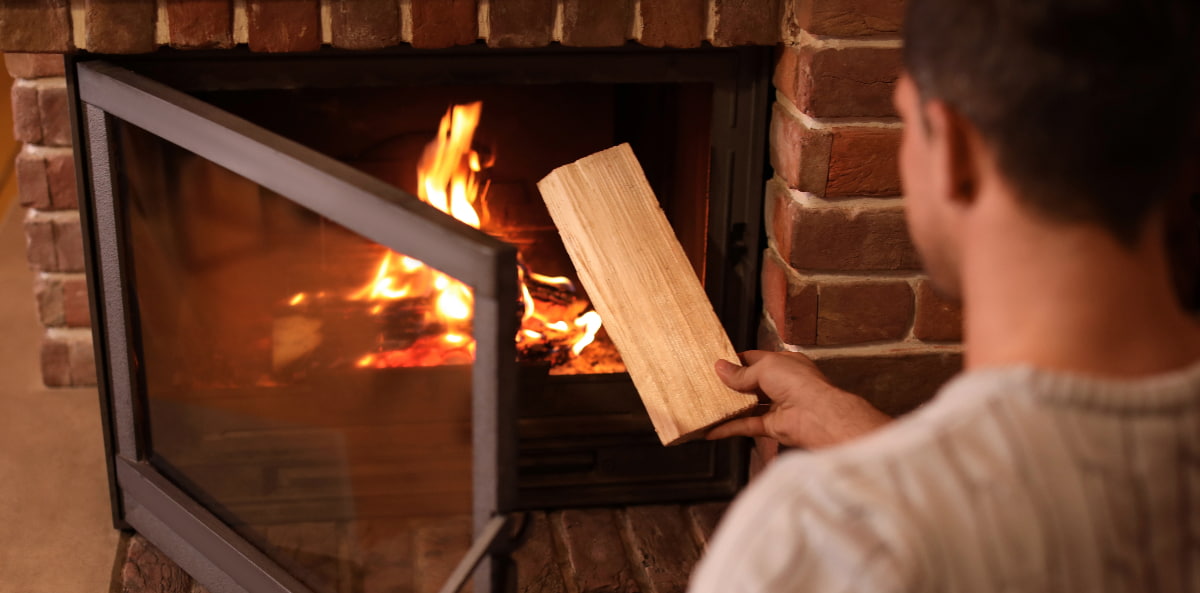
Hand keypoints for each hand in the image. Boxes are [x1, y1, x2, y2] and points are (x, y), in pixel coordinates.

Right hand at [707, 351, 891, 448]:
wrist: (816, 415)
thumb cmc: (799, 383)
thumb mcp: (765, 367)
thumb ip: (741, 372)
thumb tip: (721, 368)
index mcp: (784, 364)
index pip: (756, 359)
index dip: (737, 361)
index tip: (717, 363)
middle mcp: (781, 384)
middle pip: (750, 384)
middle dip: (731, 384)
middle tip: (708, 383)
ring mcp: (777, 406)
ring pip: (747, 406)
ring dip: (729, 406)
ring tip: (707, 404)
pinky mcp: (772, 426)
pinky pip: (747, 426)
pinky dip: (729, 428)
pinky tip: (712, 429)